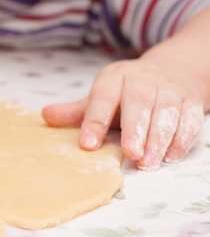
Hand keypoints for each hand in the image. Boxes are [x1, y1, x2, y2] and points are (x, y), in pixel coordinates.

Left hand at [42, 58, 204, 169]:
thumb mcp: (100, 97)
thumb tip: (45, 115)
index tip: (88, 144)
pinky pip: (189, 119)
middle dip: (135, 130)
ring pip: (166, 112)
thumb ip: (76, 111)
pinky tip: (170, 156)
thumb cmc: (125, 93)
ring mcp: (169, 89)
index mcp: (114, 77)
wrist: (169, 73)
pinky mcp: (191, 101)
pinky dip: (181, 138)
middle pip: (139, 103)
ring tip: (148, 162)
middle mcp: (143, 79)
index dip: (95, 120)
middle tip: (129, 154)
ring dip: (159, 139)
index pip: (103, 97)